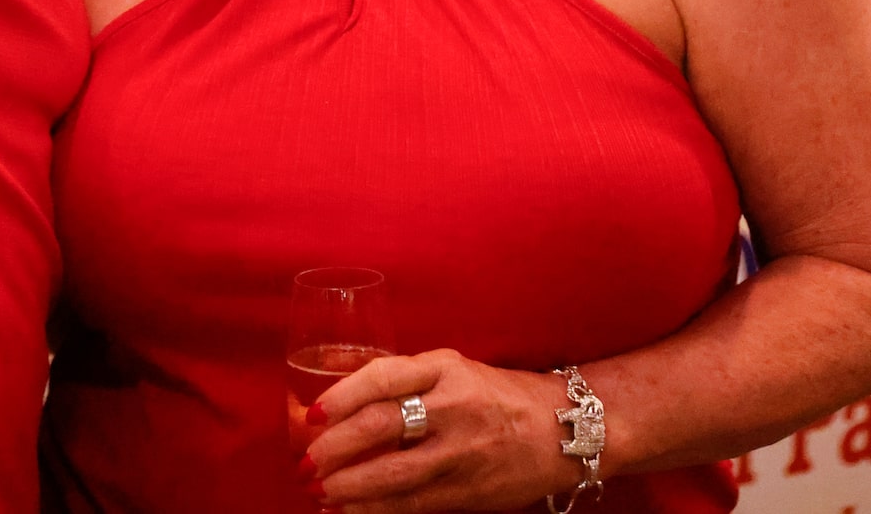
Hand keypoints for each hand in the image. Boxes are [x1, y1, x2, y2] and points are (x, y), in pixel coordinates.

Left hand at [302, 350, 586, 511]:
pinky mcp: (470, 491)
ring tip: (319, 491)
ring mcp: (463, 453)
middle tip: (306, 461)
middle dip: (334, 448)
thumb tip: (332, 392)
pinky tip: (350, 510)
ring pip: (394, 473)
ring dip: (348, 486)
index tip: (313, 415)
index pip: (382, 378)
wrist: (564, 430)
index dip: (341, 397)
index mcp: (444, 370)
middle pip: (381, 427)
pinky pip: (414, 504)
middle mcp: (453, 408)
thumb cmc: (494, 394)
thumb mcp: (450, 370)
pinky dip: (376, 509)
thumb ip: (401, 381)